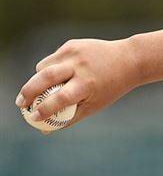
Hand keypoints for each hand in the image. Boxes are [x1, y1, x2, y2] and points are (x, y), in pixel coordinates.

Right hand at [15, 38, 139, 131]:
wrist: (129, 60)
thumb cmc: (110, 88)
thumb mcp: (94, 105)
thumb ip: (69, 117)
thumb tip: (44, 130)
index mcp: (87, 85)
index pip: (60, 98)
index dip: (44, 109)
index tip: (33, 117)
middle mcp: (80, 67)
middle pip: (45, 77)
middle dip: (28, 91)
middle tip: (21, 104)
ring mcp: (75, 53)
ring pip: (44, 67)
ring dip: (38, 79)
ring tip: (41, 89)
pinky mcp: (72, 44)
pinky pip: (53, 59)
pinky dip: (50, 69)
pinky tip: (61, 74)